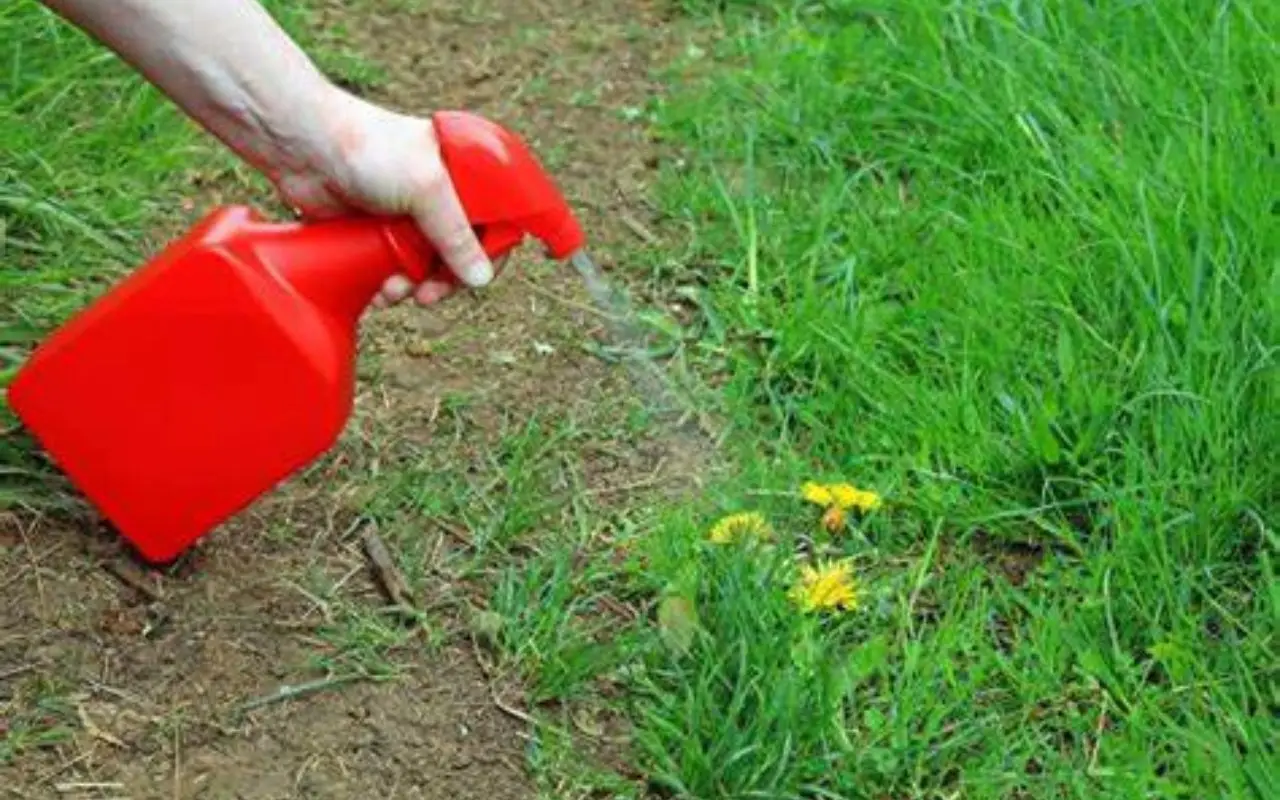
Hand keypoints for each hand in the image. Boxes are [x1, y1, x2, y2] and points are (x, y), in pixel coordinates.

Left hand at [272, 87, 503, 307]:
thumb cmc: (367, 148)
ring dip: (411, 286)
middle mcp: (435, 195)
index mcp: (460, 173)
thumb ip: (456, 235)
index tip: (474, 278)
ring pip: (423, 266)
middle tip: (427, 294)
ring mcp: (403, 215)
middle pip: (458, 252)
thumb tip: (480, 279)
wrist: (302, 145)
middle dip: (443, 279)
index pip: (493, 221)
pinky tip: (376, 290)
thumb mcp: (426, 189)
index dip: (489, 254)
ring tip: (392, 289)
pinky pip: (390, 269)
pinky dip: (386, 284)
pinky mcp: (373, 232)